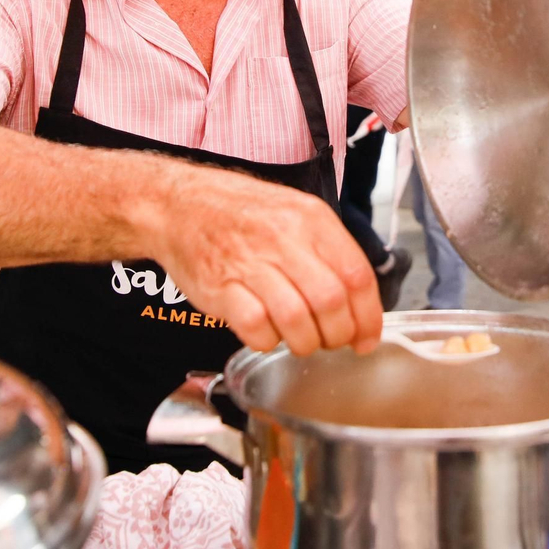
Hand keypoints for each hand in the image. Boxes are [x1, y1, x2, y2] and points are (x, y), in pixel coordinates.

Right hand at [148, 164, 383, 356]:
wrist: (180, 204)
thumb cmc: (240, 213)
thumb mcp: (295, 212)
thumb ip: (328, 251)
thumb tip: (359, 301)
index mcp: (310, 219)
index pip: (357, 275)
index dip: (369, 317)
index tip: (367, 338)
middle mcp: (283, 238)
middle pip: (331, 302)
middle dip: (338, 335)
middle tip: (333, 341)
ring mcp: (249, 263)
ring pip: (297, 320)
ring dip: (306, 343)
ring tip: (302, 341)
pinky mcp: (220, 288)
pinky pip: (256, 328)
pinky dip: (268, 341)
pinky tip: (267, 334)